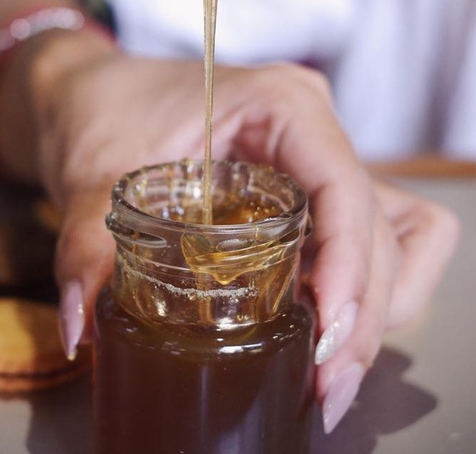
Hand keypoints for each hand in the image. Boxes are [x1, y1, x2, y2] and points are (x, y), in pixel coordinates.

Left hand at [24, 45, 458, 433]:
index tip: (326, 329)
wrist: (92, 92)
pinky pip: (377, 241)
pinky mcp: (311, 197)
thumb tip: (80, 327)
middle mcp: (315, 132)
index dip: (349, 262)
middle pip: (379, 227)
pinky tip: (324, 329)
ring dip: (375, 309)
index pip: (344, 184)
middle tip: (324, 384)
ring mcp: (319, 165)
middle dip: (361, 312)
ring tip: (328, 370)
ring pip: (395, 240)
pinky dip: (367, 290)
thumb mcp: (91, 175)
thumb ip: (87, 245)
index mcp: (280, 105)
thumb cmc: (103, 108)